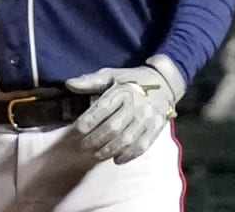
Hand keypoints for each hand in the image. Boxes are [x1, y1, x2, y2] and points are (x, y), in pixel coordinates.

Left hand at [66, 55, 186, 163]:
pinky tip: (117, 159)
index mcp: (123, 91)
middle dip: (94, 140)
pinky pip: (142, 146)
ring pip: (126, 140)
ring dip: (108, 151)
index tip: (77, 131)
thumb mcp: (112, 75)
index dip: (86, 123)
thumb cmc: (133, 80)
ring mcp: (148, 118)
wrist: (165, 82)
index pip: (101, 110)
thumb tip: (69, 84)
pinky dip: (128, 156)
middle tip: (83, 146)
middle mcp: (136, 105)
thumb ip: (90, 81)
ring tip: (97, 155)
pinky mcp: (156, 127)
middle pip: (112, 128)